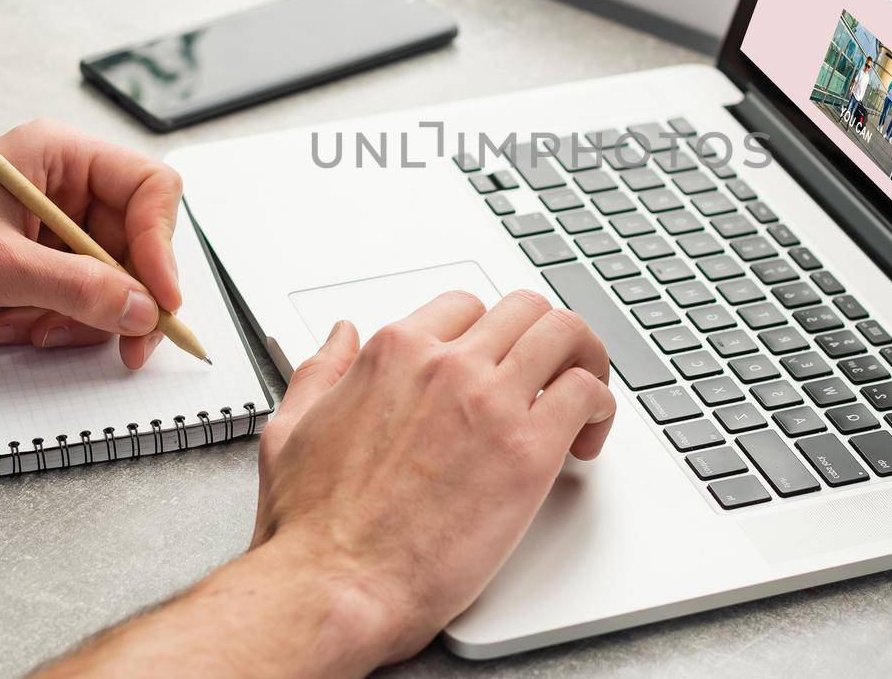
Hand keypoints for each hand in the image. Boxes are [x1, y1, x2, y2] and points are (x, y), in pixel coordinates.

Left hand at [0, 118, 182, 368]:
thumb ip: (75, 286)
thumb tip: (141, 308)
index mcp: (61, 157)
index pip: (149, 190)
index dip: (163, 244)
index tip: (161, 298)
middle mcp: (65, 189)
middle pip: (140, 245)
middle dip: (124, 297)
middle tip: (127, 342)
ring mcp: (53, 231)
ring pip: (114, 283)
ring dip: (80, 318)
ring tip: (28, 326)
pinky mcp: (38, 269)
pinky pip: (81, 304)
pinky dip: (55, 326)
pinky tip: (8, 325)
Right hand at [36, 290, 616, 677]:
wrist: (337, 586)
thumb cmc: (314, 527)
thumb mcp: (291, 428)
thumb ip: (320, 371)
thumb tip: (340, 335)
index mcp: (395, 353)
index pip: (464, 306)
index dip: (487, 333)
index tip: (497, 362)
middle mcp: (447, 365)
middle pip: (524, 309)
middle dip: (543, 336)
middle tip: (551, 372)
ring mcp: (491, 401)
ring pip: (565, 334)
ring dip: (583, 358)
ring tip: (582, 395)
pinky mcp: (528, 450)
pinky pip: (586, 394)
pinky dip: (600, 407)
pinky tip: (586, 436)